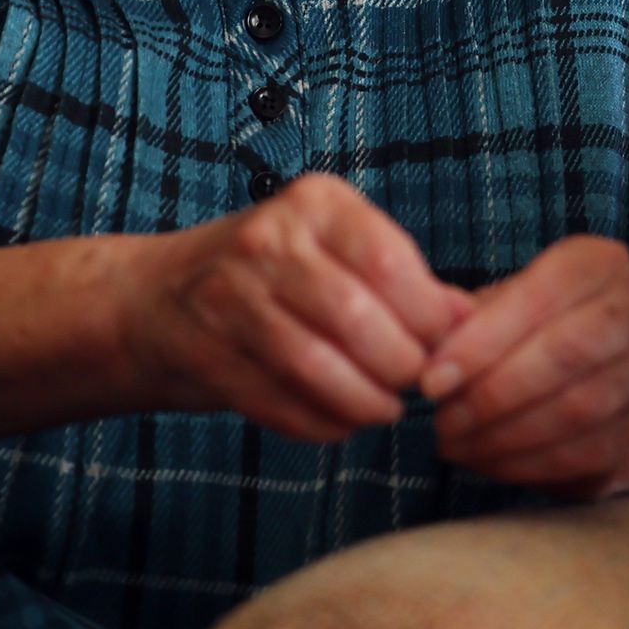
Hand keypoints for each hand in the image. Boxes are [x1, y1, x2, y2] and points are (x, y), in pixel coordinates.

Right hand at [123, 173, 473, 442]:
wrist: (156, 300)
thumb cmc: (274, 274)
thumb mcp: (336, 250)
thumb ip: (403, 278)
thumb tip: (472, 316)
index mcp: (316, 203)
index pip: (391, 261)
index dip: (429, 317)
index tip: (443, 346)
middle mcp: (268, 239)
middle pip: (358, 320)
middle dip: (400, 367)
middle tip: (414, 384)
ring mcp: (229, 297)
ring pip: (319, 366)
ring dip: (365, 404)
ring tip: (383, 410)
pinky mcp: (205, 353)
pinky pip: (281, 403)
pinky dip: (322, 425)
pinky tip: (339, 422)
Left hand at [418, 235, 628, 496]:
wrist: (598, 359)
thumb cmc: (530, 324)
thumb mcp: (498, 303)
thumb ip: (464, 315)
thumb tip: (432, 332)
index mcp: (598, 263)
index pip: (542, 296)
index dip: (482, 342)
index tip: (431, 381)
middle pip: (569, 352)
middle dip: (494, 393)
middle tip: (443, 422)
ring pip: (580, 408)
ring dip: (506, 435)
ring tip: (457, 445)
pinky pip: (587, 453)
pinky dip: (530, 464)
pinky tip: (488, 462)